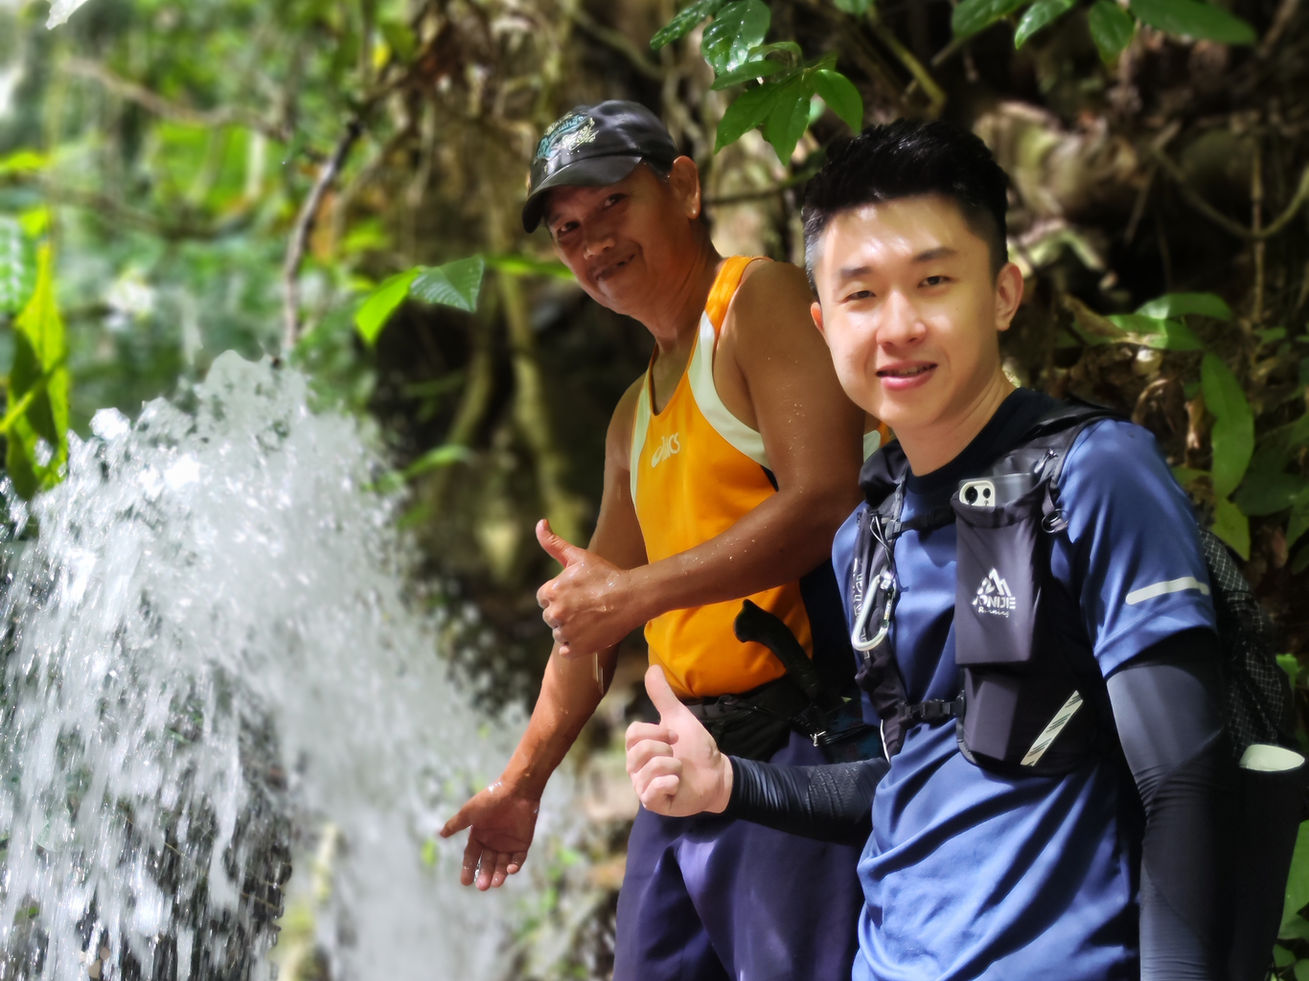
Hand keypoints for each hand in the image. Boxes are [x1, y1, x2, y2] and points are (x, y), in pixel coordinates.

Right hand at [439, 781, 539, 889]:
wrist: (515, 790)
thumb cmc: (490, 800)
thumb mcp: (469, 812)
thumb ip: (456, 824)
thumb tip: (440, 834)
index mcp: (479, 835)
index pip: (472, 856)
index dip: (468, 868)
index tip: (465, 882)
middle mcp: (493, 841)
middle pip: (487, 863)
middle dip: (484, 875)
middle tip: (482, 886)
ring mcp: (508, 843)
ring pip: (502, 864)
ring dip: (499, 874)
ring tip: (495, 883)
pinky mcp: (523, 843)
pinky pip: (518, 858)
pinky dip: (515, 865)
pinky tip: (510, 870)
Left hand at [535, 519, 641, 657]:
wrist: (632, 597)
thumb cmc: (606, 575)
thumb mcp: (578, 556)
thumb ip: (553, 543)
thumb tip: (540, 523)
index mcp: (551, 592)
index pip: (544, 598)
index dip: (560, 595)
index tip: (577, 593)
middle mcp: (555, 614)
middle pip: (551, 617)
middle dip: (564, 612)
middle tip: (587, 605)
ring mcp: (566, 633)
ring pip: (559, 634)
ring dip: (571, 629)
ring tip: (591, 618)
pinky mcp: (577, 649)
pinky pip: (567, 650)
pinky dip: (576, 645)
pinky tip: (591, 632)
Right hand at [625, 665, 732, 816]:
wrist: (717, 774)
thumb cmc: (696, 748)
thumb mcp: (679, 718)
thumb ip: (662, 696)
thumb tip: (652, 668)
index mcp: (638, 747)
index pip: (633, 733)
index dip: (657, 731)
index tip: (675, 736)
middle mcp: (636, 767)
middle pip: (639, 750)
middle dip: (666, 749)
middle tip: (678, 754)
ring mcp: (643, 786)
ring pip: (650, 768)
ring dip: (674, 766)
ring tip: (681, 771)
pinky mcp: (654, 803)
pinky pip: (653, 790)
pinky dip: (671, 782)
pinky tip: (678, 784)